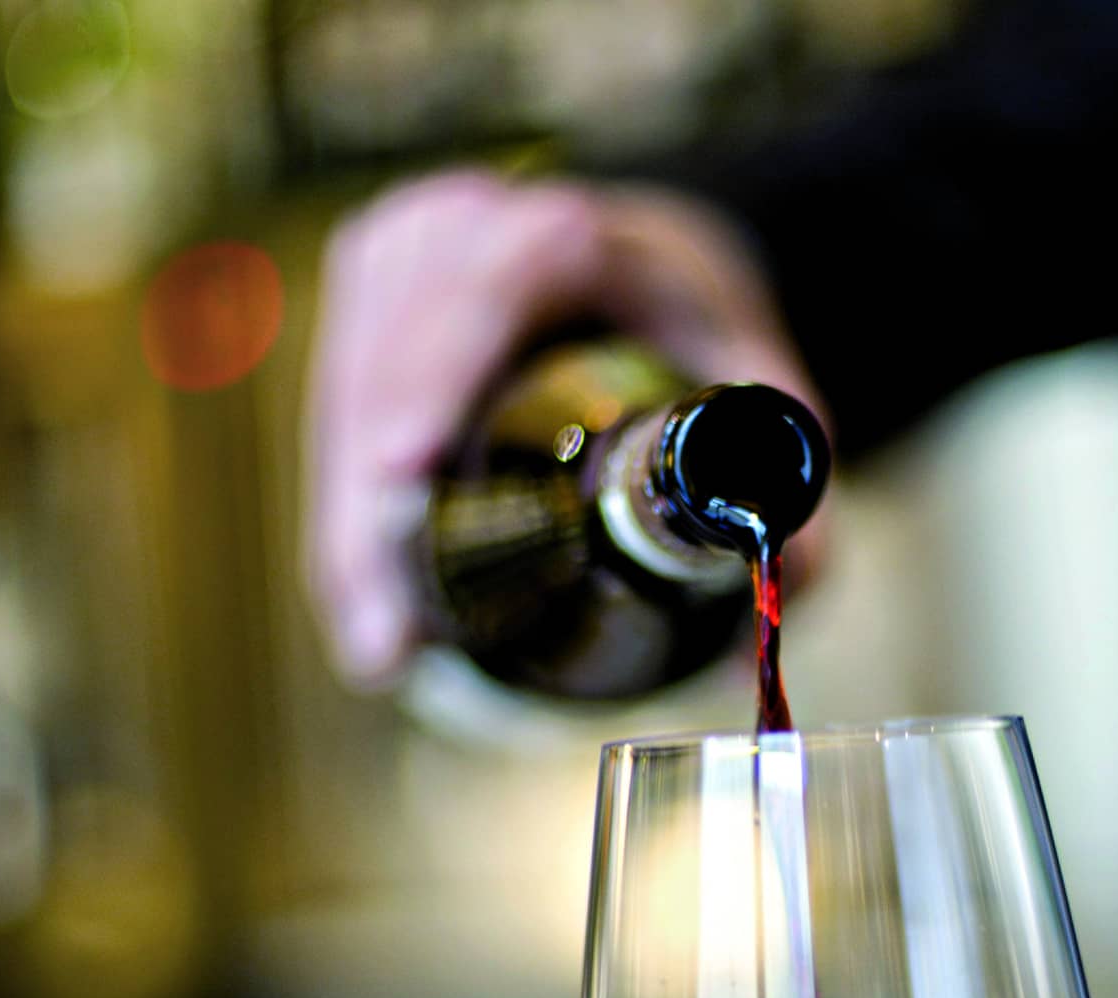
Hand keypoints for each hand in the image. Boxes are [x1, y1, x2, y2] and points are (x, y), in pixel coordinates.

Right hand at [305, 169, 827, 685]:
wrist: (648, 284)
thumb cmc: (698, 339)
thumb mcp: (758, 398)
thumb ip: (781, 492)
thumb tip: (769, 608)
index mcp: (573, 237)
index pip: (492, 277)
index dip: (436, 369)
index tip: (405, 476)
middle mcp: (468, 233)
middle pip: (391, 356)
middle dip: (372, 504)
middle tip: (391, 632)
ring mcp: (403, 270)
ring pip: (346, 396)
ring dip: (349, 529)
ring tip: (382, 645)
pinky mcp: (366, 315)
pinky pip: (337, 417)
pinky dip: (345, 516)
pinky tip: (365, 607)